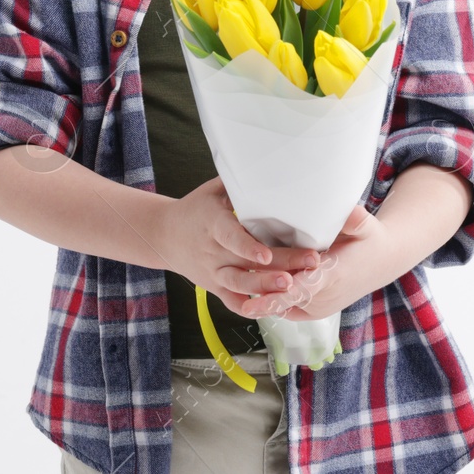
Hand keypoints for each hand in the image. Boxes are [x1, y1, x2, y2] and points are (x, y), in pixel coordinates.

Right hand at [157, 176, 321, 317]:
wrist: (164, 235)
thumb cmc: (195, 208)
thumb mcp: (212, 191)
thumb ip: (237, 184)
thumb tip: (269, 166)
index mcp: (213, 224)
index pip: (231, 238)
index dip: (248, 248)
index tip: (267, 254)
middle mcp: (214, 251)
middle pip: (246, 263)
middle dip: (279, 265)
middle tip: (309, 264)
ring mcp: (214, 272)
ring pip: (240, 285)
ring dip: (266, 288)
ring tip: (292, 286)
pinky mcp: (215, 287)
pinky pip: (232, 301)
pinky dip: (250, 307)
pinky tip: (273, 307)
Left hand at [238, 202, 387, 320]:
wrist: (382, 261)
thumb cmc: (370, 240)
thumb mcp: (365, 226)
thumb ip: (354, 219)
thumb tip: (348, 209)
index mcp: (333, 277)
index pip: (301, 290)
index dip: (276, 296)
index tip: (253, 301)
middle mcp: (325, 297)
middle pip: (287, 301)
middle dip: (263, 299)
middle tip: (239, 300)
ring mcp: (320, 306)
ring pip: (286, 306)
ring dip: (265, 300)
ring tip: (238, 291)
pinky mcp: (315, 308)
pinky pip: (289, 307)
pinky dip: (273, 301)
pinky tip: (252, 292)